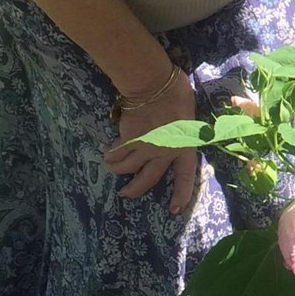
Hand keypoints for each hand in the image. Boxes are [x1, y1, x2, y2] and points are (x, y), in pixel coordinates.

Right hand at [102, 70, 197, 215]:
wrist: (152, 85)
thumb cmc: (175, 91)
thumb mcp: (188, 112)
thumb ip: (183, 126)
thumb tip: (182, 129)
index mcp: (184, 146)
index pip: (185, 176)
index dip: (180, 194)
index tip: (174, 210)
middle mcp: (164, 152)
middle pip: (148, 179)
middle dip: (135, 189)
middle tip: (125, 194)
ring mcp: (145, 148)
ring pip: (127, 168)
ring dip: (117, 169)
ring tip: (111, 166)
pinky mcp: (128, 140)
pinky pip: (116, 152)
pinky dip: (110, 153)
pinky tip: (106, 150)